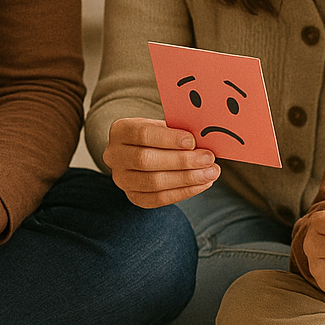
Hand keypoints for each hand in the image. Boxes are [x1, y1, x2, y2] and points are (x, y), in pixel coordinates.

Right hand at [103, 117, 220, 207]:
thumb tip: (204, 140)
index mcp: (120, 130)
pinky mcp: (133, 196)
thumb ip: (178, 131)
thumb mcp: (164, 126)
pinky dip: (183, 192)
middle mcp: (114, 155)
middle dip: (181, 161)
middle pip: (146, 160)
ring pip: (153, 182)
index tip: (192, 141)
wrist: (142, 151)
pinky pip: (158, 199)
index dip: (168, 139)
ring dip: (187, 179)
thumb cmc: (159, 135)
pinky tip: (202, 184)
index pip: (142, 134)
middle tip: (208, 159)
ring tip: (210, 173)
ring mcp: (121, 179)